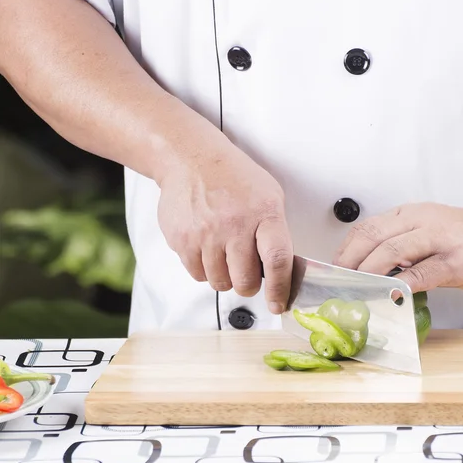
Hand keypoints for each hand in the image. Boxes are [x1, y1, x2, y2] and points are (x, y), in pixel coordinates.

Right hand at [156, 132, 292, 314]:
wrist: (192, 159)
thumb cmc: (234, 178)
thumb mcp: (269, 195)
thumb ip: (276, 231)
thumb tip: (280, 270)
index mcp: (264, 213)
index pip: (277, 260)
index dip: (280, 289)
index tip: (278, 303)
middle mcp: (234, 225)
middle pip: (245, 280)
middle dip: (248, 285)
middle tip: (246, 272)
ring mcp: (206, 234)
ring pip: (220, 282)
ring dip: (225, 276)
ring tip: (224, 252)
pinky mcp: (182, 240)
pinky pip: (197, 274)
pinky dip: (204, 269)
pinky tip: (207, 247)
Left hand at [333, 200, 462, 293]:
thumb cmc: (462, 236)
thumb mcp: (425, 231)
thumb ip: (398, 247)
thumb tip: (368, 273)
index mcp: (406, 215)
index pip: (365, 229)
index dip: (344, 251)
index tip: (333, 272)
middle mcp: (417, 222)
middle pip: (371, 238)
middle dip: (348, 264)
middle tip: (337, 286)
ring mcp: (437, 239)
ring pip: (390, 252)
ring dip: (368, 274)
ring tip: (355, 292)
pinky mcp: (454, 261)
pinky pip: (420, 274)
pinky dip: (399, 287)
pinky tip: (388, 298)